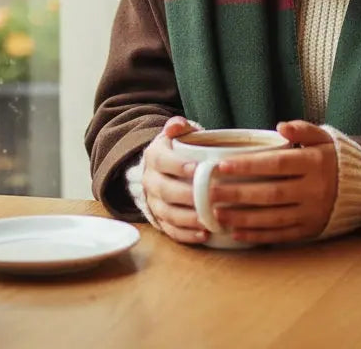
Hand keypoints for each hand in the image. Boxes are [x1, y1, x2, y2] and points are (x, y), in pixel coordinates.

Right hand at [141, 116, 207, 244]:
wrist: (163, 168)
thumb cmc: (178, 148)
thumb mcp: (177, 133)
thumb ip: (178, 126)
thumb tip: (177, 124)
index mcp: (154, 157)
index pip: (162, 161)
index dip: (178, 166)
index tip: (197, 168)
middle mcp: (150, 181)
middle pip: (165, 191)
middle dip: (187, 195)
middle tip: (210, 197)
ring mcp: (154, 203)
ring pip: (168, 214)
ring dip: (189, 219)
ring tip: (209, 219)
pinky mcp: (160, 220)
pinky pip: (171, 230)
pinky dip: (187, 235)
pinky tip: (205, 234)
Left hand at [210, 120, 336, 244]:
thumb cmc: (333, 158)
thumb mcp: (324, 137)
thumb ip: (303, 129)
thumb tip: (281, 126)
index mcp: (314, 162)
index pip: (275, 164)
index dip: (247, 165)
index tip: (221, 166)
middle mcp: (314, 189)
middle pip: (270, 193)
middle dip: (237, 194)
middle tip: (210, 193)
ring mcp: (312, 212)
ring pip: (272, 217)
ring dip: (243, 218)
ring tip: (218, 214)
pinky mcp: (311, 230)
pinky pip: (281, 235)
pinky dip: (258, 235)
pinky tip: (237, 233)